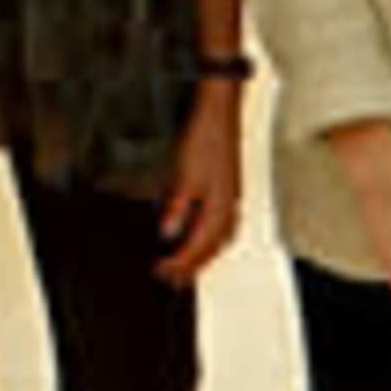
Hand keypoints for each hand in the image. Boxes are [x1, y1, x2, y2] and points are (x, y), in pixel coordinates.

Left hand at [154, 84, 244, 286]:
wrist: (219, 111)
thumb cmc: (204, 137)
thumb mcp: (183, 175)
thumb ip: (177, 207)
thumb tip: (168, 233)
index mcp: (218, 208)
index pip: (196, 247)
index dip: (178, 263)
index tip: (159, 271)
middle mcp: (229, 207)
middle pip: (211, 249)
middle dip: (192, 267)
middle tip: (171, 279)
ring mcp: (231, 198)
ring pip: (220, 239)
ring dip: (203, 255)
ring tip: (186, 266)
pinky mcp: (228, 189)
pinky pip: (223, 225)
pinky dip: (211, 238)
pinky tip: (202, 235)